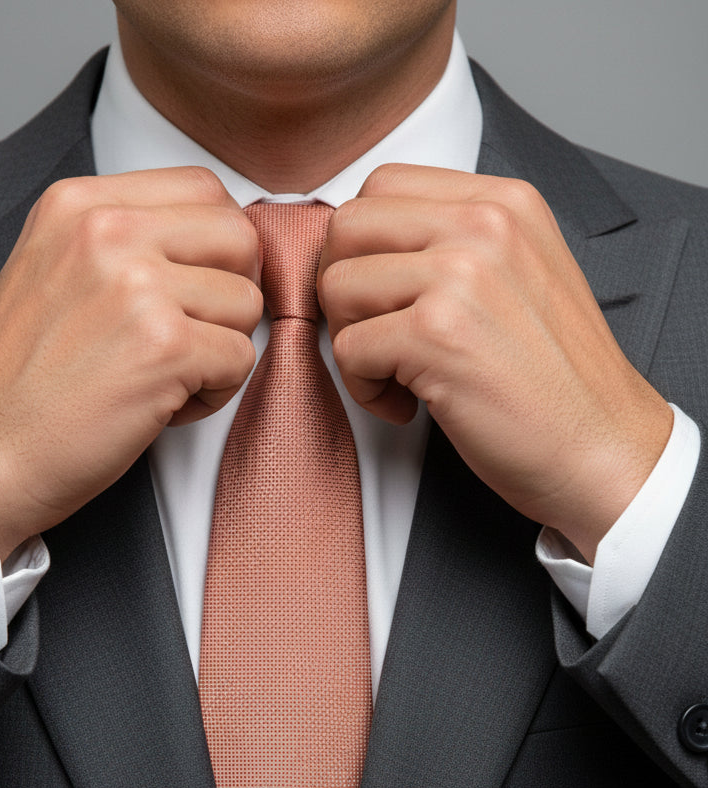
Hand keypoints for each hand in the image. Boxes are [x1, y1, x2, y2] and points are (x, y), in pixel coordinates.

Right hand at [0, 167, 261, 560]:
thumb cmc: (21, 381)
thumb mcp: (52, 269)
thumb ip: (124, 240)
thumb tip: (211, 240)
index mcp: (79, 203)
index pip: (203, 189)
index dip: (218, 247)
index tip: (194, 290)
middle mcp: (108, 231)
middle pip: (239, 237)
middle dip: (232, 295)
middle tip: (192, 337)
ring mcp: (139, 286)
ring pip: (247, 303)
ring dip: (221, 350)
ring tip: (165, 377)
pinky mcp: (165, 348)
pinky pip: (242, 358)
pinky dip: (214, 394)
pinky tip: (164, 406)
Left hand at [318, 164, 672, 561]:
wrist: (604, 449)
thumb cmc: (557, 382)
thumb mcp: (523, 277)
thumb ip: (457, 246)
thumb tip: (369, 250)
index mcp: (504, 202)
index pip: (383, 186)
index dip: (362, 249)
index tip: (383, 300)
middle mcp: (484, 223)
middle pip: (348, 226)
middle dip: (342, 290)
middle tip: (374, 338)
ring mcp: (461, 274)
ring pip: (337, 285)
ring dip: (349, 342)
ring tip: (395, 376)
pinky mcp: (437, 334)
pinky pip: (348, 348)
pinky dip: (363, 388)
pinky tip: (407, 406)